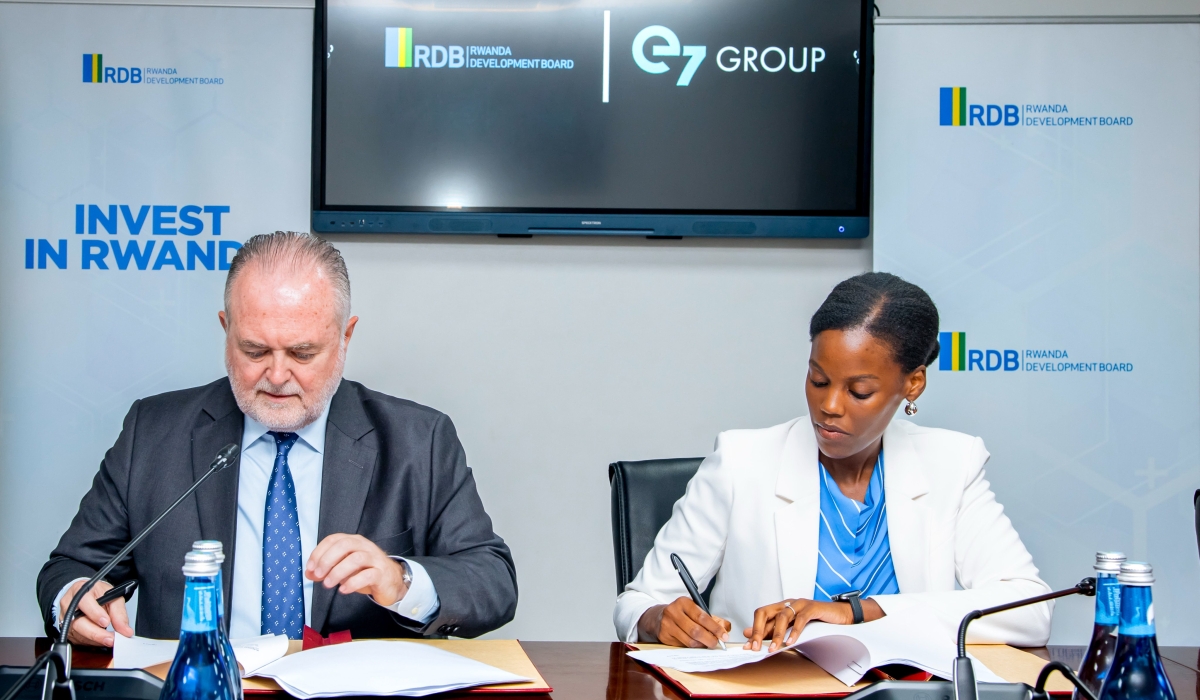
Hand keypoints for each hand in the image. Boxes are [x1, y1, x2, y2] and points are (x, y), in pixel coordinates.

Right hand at [58, 580, 132, 647]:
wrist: (85, 594)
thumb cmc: (97, 593)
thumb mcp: (112, 595)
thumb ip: (119, 612)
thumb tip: (125, 630)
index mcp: (80, 591)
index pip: (84, 602)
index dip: (95, 613)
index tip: (106, 622)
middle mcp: (69, 605)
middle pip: (79, 623)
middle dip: (96, 633)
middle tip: (111, 639)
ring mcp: (65, 619)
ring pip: (78, 634)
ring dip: (96, 640)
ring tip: (110, 640)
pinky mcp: (67, 630)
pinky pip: (78, 640)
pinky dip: (92, 642)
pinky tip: (101, 641)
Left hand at [305, 533, 408, 605]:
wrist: (391, 581)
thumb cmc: (365, 572)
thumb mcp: (343, 568)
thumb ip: (326, 569)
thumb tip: (309, 573)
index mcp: (354, 541)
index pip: (334, 539)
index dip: (319, 552)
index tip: (310, 567)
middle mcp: (364, 546)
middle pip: (345, 545)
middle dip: (328, 560)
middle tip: (318, 575)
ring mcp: (374, 559)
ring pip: (356, 559)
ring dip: (338, 571)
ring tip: (328, 584)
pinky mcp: (381, 573)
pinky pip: (368, 575)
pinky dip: (353, 582)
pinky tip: (344, 590)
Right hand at [638, 597, 730, 648]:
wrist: (659, 617)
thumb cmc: (681, 614)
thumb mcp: (695, 610)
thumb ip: (712, 618)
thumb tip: (726, 627)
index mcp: (683, 602)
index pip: (702, 617)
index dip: (715, 628)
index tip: (724, 635)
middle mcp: (673, 612)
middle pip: (695, 630)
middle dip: (709, 639)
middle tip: (716, 643)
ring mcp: (667, 625)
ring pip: (689, 640)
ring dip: (701, 645)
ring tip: (707, 644)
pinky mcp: (664, 636)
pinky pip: (682, 645)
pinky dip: (692, 647)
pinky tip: (697, 645)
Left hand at [743, 598, 884, 651]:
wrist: (839, 615)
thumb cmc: (815, 621)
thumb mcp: (790, 627)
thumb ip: (771, 630)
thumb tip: (748, 633)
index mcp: (780, 607)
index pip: (761, 615)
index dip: (753, 630)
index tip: (749, 646)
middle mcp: (787, 603)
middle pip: (766, 612)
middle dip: (759, 631)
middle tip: (756, 647)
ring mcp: (800, 604)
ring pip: (782, 616)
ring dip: (777, 634)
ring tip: (774, 649)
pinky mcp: (812, 608)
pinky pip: (801, 619)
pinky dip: (794, 631)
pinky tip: (791, 642)